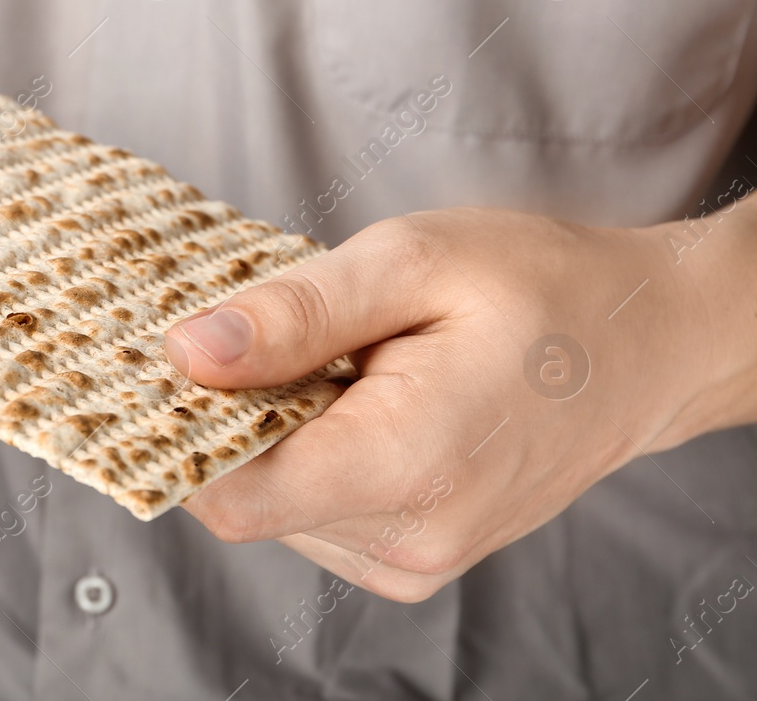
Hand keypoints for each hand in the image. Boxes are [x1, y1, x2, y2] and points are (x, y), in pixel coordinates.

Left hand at [162, 206, 756, 600]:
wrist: (650, 344)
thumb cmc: (541, 289)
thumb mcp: (410, 262)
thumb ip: (292, 314)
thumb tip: (184, 351)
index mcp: (404, 465)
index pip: (227, 494)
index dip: (181, 426)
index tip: (173, 360)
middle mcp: (408, 537)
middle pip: (245, 498)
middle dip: (230, 417)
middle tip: (261, 333)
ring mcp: (416, 559)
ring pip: (275, 509)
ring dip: (275, 435)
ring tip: (333, 361)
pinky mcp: (416, 557)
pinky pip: (317, 515)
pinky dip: (310, 456)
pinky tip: (354, 397)